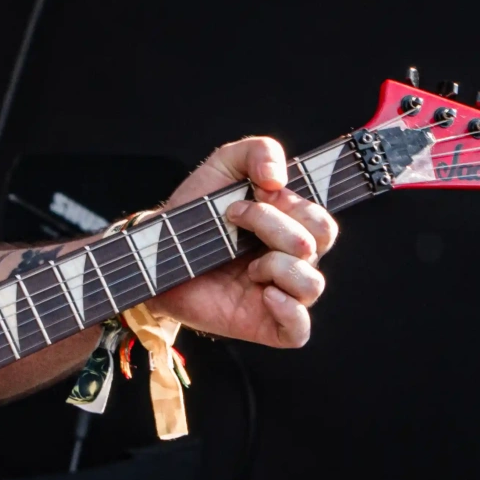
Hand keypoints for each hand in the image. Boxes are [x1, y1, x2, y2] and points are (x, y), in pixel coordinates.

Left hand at [144, 136, 336, 346]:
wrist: (157, 250)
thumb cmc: (195, 213)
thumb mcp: (224, 164)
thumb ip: (259, 150)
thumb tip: (278, 179)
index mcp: (292, 226)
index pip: (321, 220)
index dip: (295, 205)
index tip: (257, 191)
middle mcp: (292, 260)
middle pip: (318, 244)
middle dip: (276, 225)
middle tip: (235, 219)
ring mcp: (281, 293)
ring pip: (313, 283)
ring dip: (278, 265)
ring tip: (246, 265)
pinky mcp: (265, 323)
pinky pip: (300, 329)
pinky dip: (290, 310)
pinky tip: (264, 293)